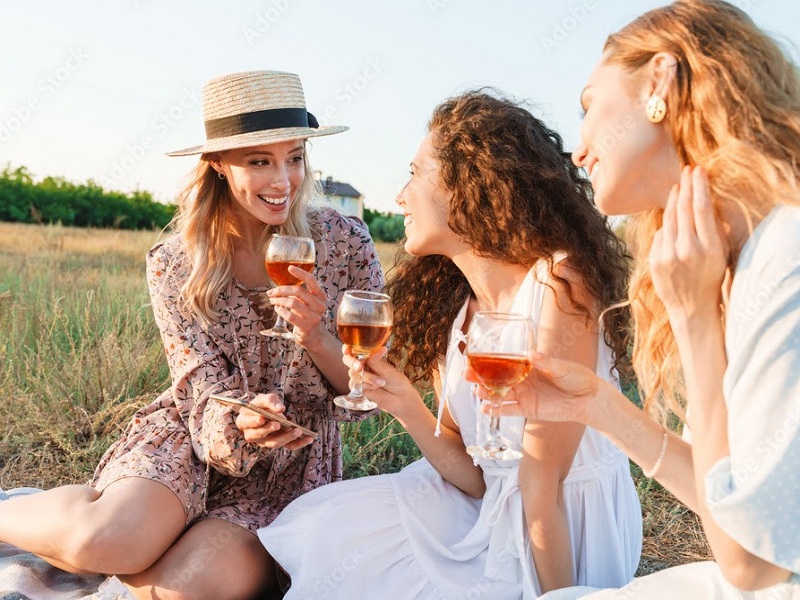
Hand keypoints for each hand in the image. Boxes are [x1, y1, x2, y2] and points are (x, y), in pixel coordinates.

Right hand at [234, 393, 313, 450]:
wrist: (263, 413)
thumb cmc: (261, 405)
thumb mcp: (264, 398)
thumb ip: (270, 401)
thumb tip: (280, 409)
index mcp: (244, 421)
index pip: (248, 423)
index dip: (254, 421)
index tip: (262, 418)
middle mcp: (252, 435)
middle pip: (260, 435)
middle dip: (269, 430)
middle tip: (279, 424)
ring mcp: (264, 442)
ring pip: (274, 443)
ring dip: (286, 437)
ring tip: (298, 430)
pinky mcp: (278, 444)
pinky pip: (288, 447)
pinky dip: (299, 443)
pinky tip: (309, 438)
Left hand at [267, 266, 327, 348]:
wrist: (312, 335)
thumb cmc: (306, 315)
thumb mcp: (307, 302)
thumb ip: (299, 293)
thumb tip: (279, 285)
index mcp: (321, 296)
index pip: (312, 281)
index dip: (301, 273)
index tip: (290, 268)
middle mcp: (320, 305)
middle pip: (298, 291)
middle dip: (281, 290)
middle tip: (271, 292)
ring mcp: (314, 317)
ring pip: (292, 303)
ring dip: (279, 300)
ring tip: (273, 301)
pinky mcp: (307, 327)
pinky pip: (290, 315)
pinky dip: (280, 311)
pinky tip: (277, 309)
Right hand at [343, 346, 422, 418]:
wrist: (400, 399)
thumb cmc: (397, 381)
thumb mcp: (388, 370)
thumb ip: (376, 361)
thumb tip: (371, 352)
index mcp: (370, 357)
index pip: (354, 349)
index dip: (347, 348)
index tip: (348, 349)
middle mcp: (363, 366)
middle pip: (348, 360)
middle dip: (352, 362)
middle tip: (359, 367)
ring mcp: (360, 377)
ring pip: (353, 373)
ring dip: (367, 377)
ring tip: (381, 382)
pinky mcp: (359, 389)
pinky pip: (355, 385)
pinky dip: (365, 386)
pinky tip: (376, 388)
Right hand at [472, 353, 599, 423]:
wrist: (588, 400)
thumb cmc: (578, 378)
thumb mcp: (562, 368)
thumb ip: (546, 363)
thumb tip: (531, 354)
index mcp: (529, 365)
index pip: (505, 362)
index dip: (490, 360)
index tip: (475, 358)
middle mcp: (523, 379)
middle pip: (497, 378)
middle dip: (481, 376)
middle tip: (467, 374)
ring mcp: (524, 395)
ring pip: (500, 394)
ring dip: (486, 393)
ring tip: (476, 391)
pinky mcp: (528, 409)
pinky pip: (509, 410)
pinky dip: (497, 410)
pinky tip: (485, 409)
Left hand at [649, 166, 728, 323]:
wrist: (692, 309)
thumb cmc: (710, 277)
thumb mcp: (720, 253)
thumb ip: (712, 229)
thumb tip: (701, 199)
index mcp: (709, 247)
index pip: (702, 208)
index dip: (699, 186)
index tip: (698, 170)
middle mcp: (687, 250)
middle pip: (683, 209)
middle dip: (685, 186)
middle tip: (687, 170)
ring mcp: (668, 256)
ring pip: (669, 219)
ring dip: (673, 201)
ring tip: (678, 187)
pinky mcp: (654, 261)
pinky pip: (660, 235)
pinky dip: (667, 227)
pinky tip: (672, 221)